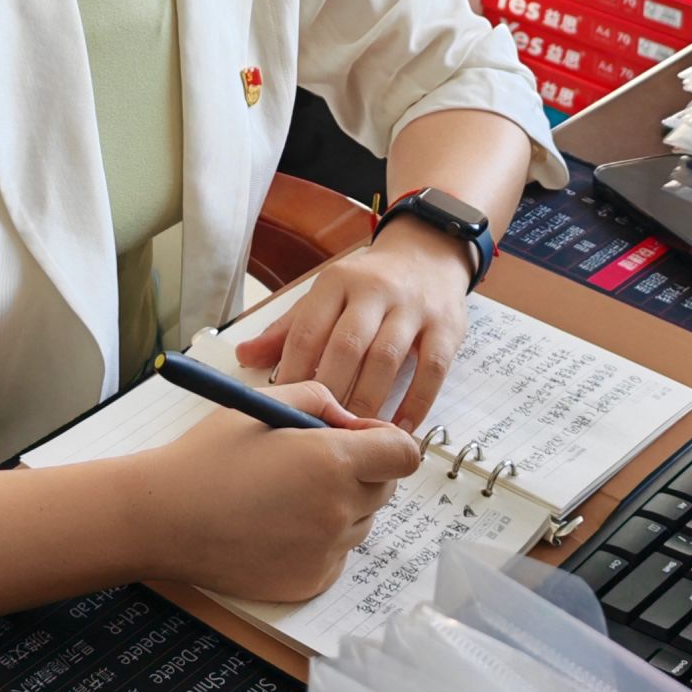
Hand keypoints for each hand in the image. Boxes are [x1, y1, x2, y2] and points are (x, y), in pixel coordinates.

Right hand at [128, 383, 423, 601]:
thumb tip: (352, 422)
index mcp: (332, 461)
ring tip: (284, 495)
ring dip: (338, 507)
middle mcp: (338, 510)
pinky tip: (275, 526)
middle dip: (362, 472)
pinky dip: (318, 541)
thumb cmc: (208, 457)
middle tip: (312, 463)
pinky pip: (336, 555)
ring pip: (360, 523)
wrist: (164, 518)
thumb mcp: (264, 405)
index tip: (361, 439)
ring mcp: (326, 552)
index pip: (405, 455)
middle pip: (385, 489)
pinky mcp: (311, 582)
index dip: (388, 443)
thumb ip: (321, 400)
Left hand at [234, 235, 472, 431]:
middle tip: (320, 433)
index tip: (287, 409)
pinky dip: (415, 403)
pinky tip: (400, 429)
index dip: (294, 373)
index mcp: (336, 282)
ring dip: (369, 402)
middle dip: (330, 393)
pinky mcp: (447, 327)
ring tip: (356, 437)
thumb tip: (244, 357)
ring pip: (386, 360)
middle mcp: (374, 291)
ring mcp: (413, 308)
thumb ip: (289, 329)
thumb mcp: (326, 296)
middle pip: (346, 346)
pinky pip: (431, 371)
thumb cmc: (369, 285)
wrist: (428, 253)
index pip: (308, 330)